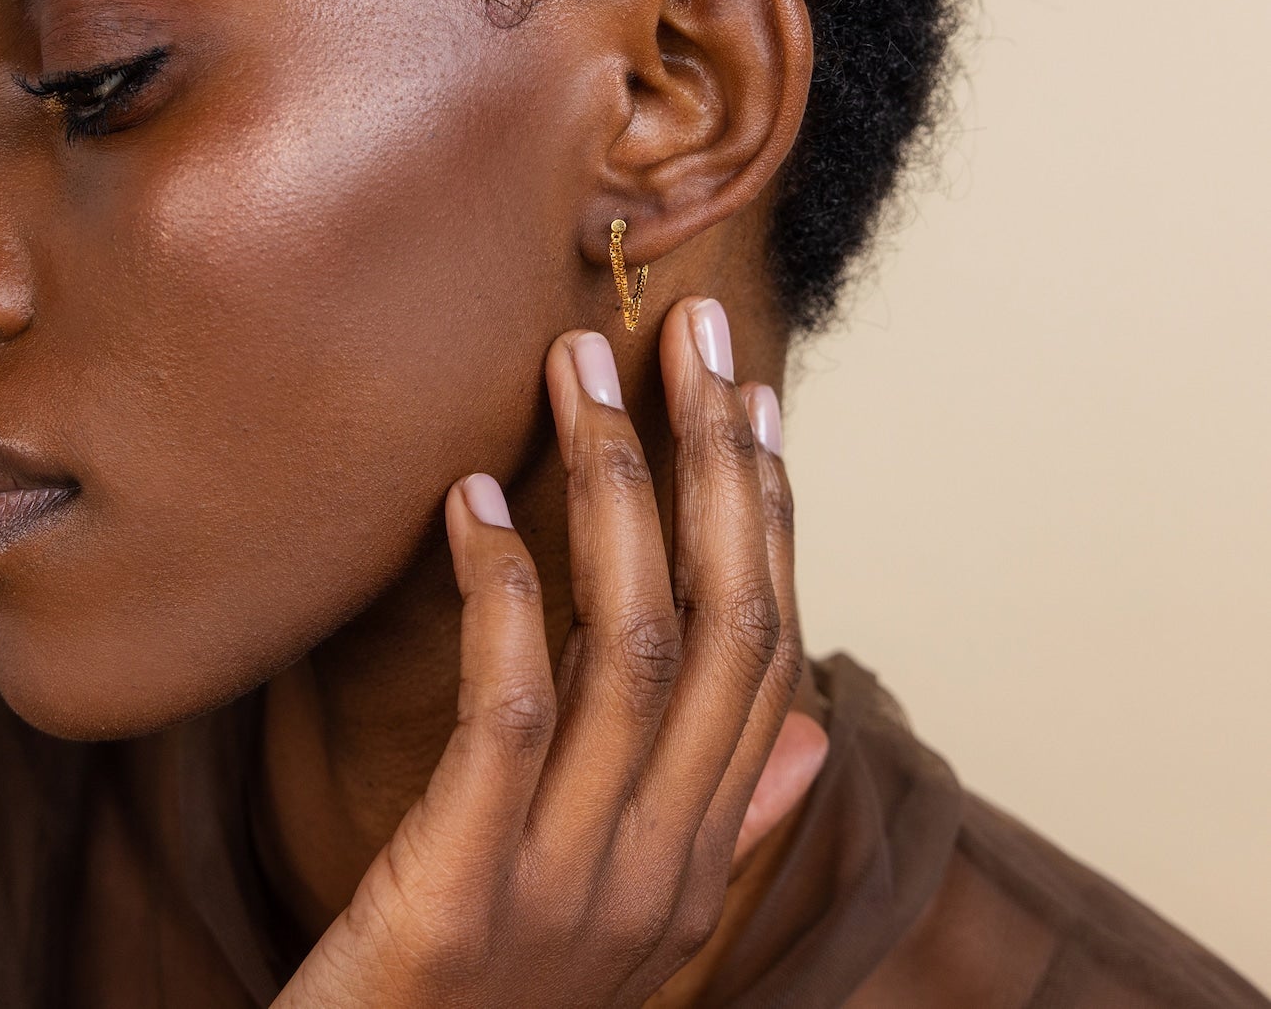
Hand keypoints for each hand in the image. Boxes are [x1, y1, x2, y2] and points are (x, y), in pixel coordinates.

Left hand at [273, 297, 818, 1008]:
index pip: (767, 653)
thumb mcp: (619, 915)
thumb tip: (807, 732)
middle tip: (694, 330)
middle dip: (716, 463)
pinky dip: (505, 593)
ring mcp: (572, 882)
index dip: (768, 516)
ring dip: (614, 490)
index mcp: (698, 856)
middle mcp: (661, 864)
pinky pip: (507, 713)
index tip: (753, 398)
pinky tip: (474, 500)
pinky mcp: (465, 892)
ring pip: (632, 647)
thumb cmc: (484, 996)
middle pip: (724, 625)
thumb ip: (720, 820)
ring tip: (577, 371)